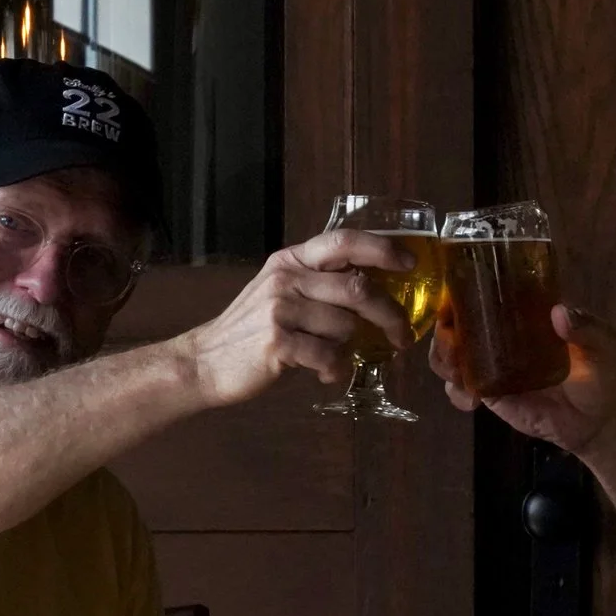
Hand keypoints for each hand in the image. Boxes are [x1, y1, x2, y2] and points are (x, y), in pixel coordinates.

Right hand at [172, 231, 412, 406]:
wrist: (205, 361)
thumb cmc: (251, 331)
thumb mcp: (280, 292)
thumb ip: (319, 284)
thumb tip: (377, 290)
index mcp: (291, 260)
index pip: (344, 241)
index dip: (383, 250)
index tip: (410, 264)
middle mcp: (286, 278)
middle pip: (359, 289)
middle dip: (390, 316)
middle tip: (401, 336)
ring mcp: (280, 309)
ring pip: (346, 327)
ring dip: (349, 349)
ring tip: (333, 358)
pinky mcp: (278, 342)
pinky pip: (329, 357)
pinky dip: (335, 370)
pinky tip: (323, 373)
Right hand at [430, 304, 615, 455]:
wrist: (602, 421)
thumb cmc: (605, 373)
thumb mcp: (602, 343)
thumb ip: (584, 327)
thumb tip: (559, 312)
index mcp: (527, 314)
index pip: (489, 294)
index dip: (464, 292)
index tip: (451, 297)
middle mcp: (505, 335)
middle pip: (460, 324)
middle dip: (443, 329)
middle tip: (449, 338)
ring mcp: (495, 365)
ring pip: (453, 354)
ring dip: (442, 356)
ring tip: (453, 367)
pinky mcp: (493, 394)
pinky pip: (463, 389)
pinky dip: (456, 391)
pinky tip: (469, 400)